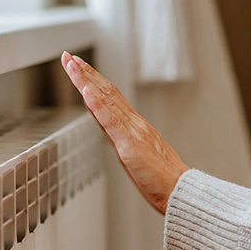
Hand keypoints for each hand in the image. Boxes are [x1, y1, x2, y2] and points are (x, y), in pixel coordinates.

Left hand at [61, 52, 188, 213]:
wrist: (181, 192)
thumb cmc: (163, 180)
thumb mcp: (140, 156)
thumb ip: (126, 141)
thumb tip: (114, 133)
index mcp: (135, 126)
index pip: (110, 97)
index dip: (94, 80)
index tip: (79, 67)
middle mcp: (134, 124)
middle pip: (106, 92)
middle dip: (85, 73)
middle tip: (69, 57)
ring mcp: (132, 133)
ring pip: (106, 100)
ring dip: (86, 81)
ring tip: (73, 65)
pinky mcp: (130, 146)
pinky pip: (111, 122)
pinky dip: (98, 105)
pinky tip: (87, 92)